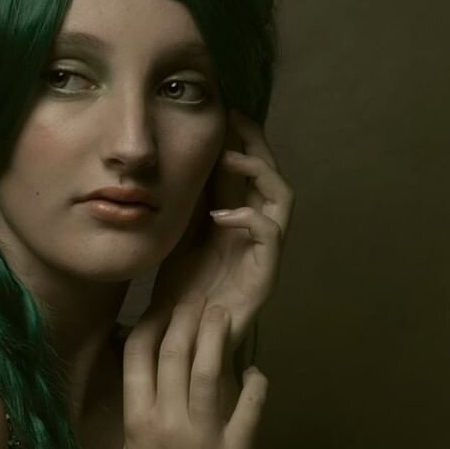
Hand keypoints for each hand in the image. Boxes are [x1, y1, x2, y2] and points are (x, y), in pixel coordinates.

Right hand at [121, 295, 267, 448]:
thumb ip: (140, 411)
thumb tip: (147, 374)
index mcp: (137, 420)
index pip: (138, 356)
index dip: (150, 325)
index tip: (161, 306)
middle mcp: (167, 421)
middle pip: (175, 354)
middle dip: (186, 319)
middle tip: (197, 298)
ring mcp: (203, 437)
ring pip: (210, 373)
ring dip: (217, 337)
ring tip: (223, 313)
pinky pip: (249, 410)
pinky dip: (256, 386)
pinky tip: (258, 372)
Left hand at [150, 109, 293, 354]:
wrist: (181, 338)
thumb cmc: (176, 290)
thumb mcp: (174, 232)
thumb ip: (182, 200)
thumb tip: (167, 158)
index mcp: (234, 218)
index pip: (247, 168)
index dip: (241, 137)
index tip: (222, 110)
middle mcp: (253, 231)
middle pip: (270, 175)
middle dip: (255, 143)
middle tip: (234, 120)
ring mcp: (262, 252)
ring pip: (283, 199)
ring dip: (260, 172)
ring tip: (230, 159)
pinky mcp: (263, 276)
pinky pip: (271, 237)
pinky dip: (250, 218)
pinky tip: (222, 214)